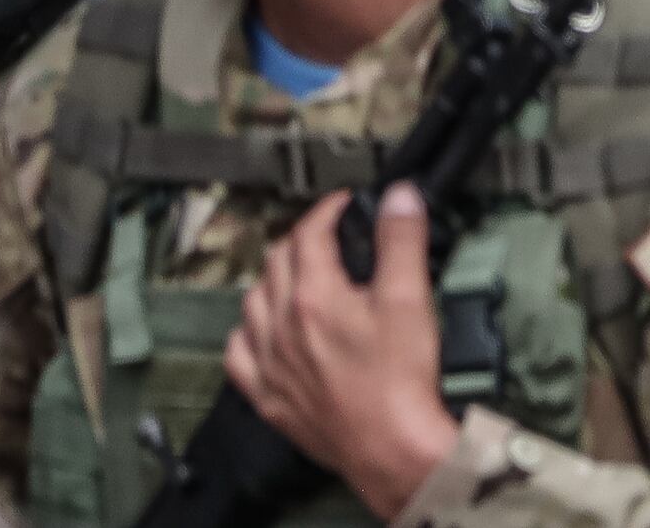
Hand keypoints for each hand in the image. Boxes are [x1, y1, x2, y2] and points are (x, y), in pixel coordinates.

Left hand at [224, 185, 465, 518]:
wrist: (394, 451)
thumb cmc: (401, 385)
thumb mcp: (410, 299)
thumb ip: (401, 240)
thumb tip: (397, 198)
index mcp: (314, 296)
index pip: (309, 232)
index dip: (327, 211)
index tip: (341, 208)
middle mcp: (282, 326)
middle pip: (276, 262)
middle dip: (301, 241)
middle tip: (326, 240)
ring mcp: (271, 364)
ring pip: (252, 304)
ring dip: (272, 284)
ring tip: (297, 280)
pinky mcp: (270, 399)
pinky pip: (239, 356)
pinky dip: (249, 337)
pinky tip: (264, 336)